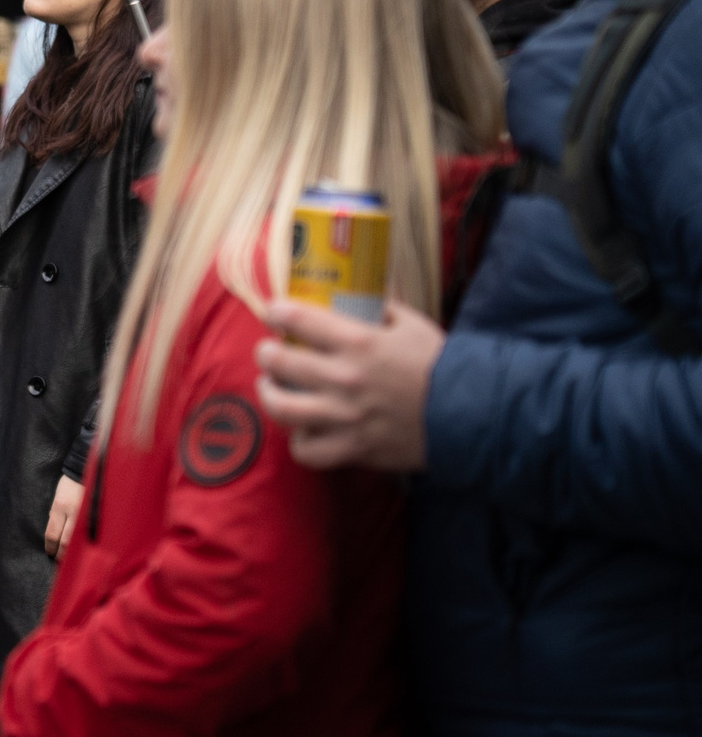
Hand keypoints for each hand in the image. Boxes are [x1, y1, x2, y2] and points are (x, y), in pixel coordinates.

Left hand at [43, 475, 84, 556]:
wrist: (90, 470)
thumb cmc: (70, 485)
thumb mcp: (58, 498)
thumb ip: (56, 515)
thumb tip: (54, 534)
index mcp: (60, 507)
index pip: (52, 534)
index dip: (50, 547)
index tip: (49, 552)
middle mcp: (74, 513)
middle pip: (66, 543)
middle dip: (61, 554)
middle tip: (59, 559)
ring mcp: (88, 516)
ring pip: (80, 542)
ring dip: (74, 553)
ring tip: (72, 558)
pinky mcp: (99, 517)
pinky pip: (92, 535)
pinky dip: (88, 545)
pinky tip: (86, 550)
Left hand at [255, 298, 442, 472]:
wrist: (471, 416)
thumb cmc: (441, 366)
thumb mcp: (412, 324)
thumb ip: (381, 306)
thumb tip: (363, 286)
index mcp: (359, 343)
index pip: (298, 319)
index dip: (277, 312)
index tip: (274, 312)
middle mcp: (344, 378)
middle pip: (279, 362)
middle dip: (265, 353)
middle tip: (268, 351)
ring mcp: (345, 416)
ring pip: (281, 407)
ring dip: (268, 393)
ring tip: (271, 386)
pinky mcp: (352, 448)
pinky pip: (306, 450)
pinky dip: (300, 440)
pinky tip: (304, 429)